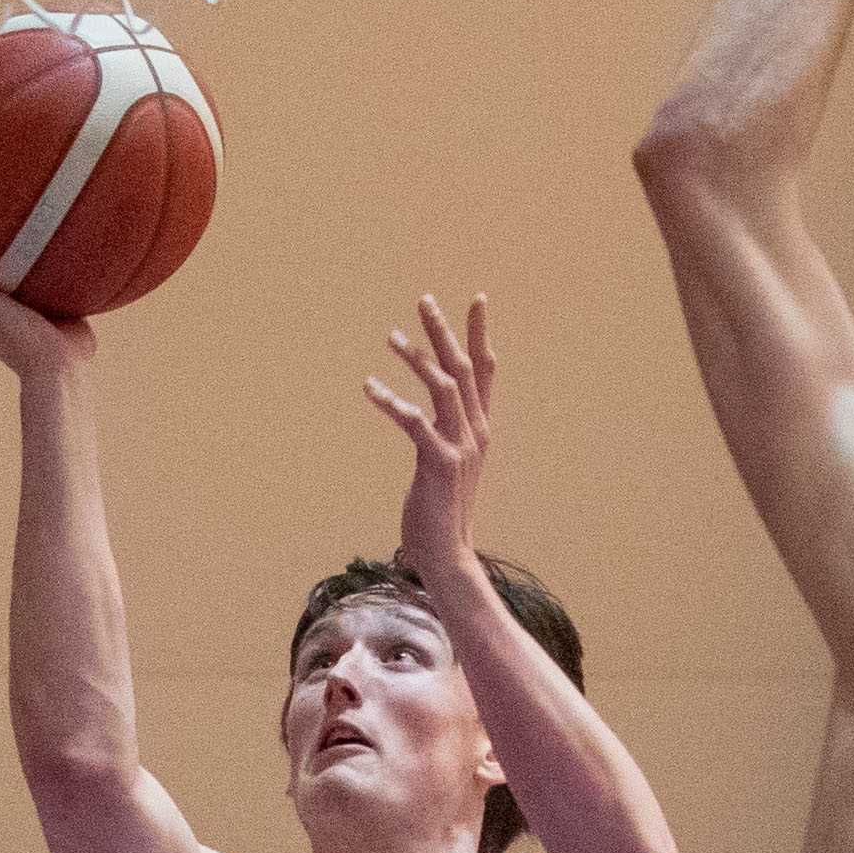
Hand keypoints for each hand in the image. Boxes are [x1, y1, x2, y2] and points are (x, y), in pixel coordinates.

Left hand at [361, 293, 495, 590]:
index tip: (477, 299)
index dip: (480, 334)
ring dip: (416, 358)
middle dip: (444, 331)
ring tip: (389, 337)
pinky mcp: (440, 463)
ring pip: (443, 388)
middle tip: (423, 299)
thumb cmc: (441, 510)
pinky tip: (369, 387)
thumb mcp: (449, 462)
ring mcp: (460, 447)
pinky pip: (415, 422)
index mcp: (479, 428)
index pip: (484, 371)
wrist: (446, 553)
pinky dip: (391, 402)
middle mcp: (476, 432)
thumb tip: (431, 413)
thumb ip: (446, 433)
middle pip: (462, 369)